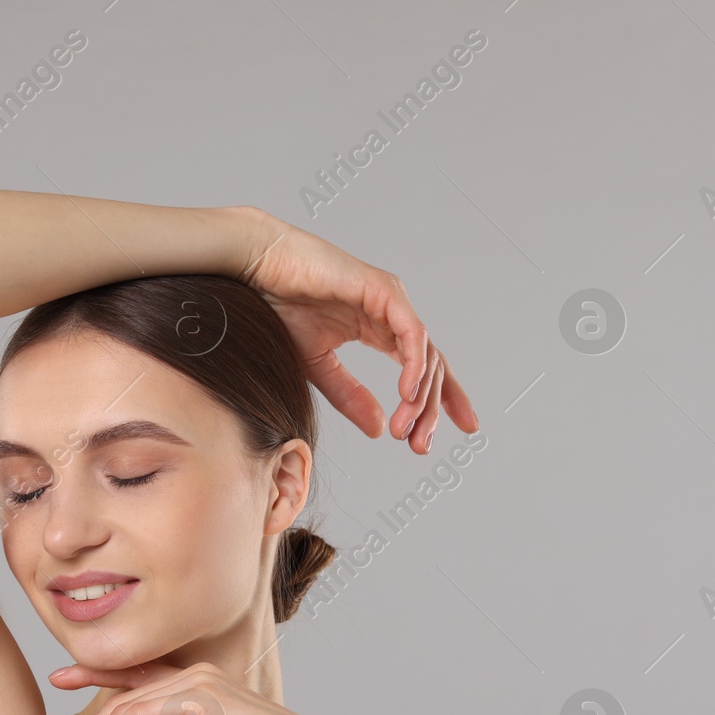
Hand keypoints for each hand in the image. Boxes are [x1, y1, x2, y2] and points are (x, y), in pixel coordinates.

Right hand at [240, 209, 477, 453]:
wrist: (257, 270)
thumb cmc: (279, 306)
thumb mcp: (317, 366)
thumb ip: (348, 395)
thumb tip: (378, 429)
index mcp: (378, 328)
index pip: (423, 366)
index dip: (442, 398)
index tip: (457, 429)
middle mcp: (391, 314)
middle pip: (430, 366)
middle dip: (431, 409)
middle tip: (421, 444)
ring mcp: (390, 300)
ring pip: (425, 353)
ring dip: (420, 396)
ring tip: (406, 427)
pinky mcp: (383, 290)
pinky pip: (412, 333)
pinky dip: (414, 364)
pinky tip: (407, 393)